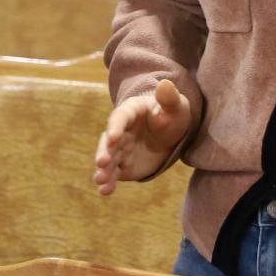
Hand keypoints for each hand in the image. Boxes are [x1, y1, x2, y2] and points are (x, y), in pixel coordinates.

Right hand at [92, 79, 191, 195]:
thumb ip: (169, 97)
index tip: (113, 138)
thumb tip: (165, 84)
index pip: (120, 118)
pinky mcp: (123, 165)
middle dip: (104, 152)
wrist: (171, 132)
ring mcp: (120, 149)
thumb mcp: (175, 105)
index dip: (116, 127)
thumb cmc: (172, 114)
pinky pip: (114, 174)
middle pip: (109, 141)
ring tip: (100, 182)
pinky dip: (109, 182)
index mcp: (130, 112)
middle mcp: (120, 131)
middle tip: (101, 162)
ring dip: (103, 170)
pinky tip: (105, 191)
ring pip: (109, 159)